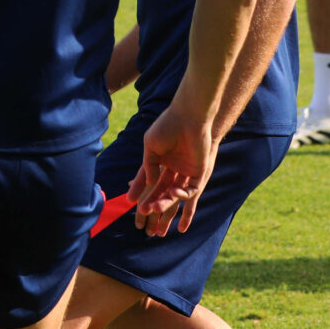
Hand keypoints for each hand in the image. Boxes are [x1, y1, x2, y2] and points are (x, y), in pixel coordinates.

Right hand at [132, 103, 215, 234]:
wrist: (189, 117)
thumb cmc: (167, 126)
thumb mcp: (151, 146)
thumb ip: (149, 165)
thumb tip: (150, 183)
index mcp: (161, 160)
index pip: (148, 179)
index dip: (139, 190)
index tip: (129, 201)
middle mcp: (173, 167)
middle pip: (162, 190)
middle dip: (153, 201)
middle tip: (143, 211)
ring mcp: (186, 170)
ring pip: (176, 193)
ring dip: (165, 202)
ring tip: (155, 208)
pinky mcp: (200, 172)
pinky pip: (192, 190)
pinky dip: (183, 195)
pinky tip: (174, 194)